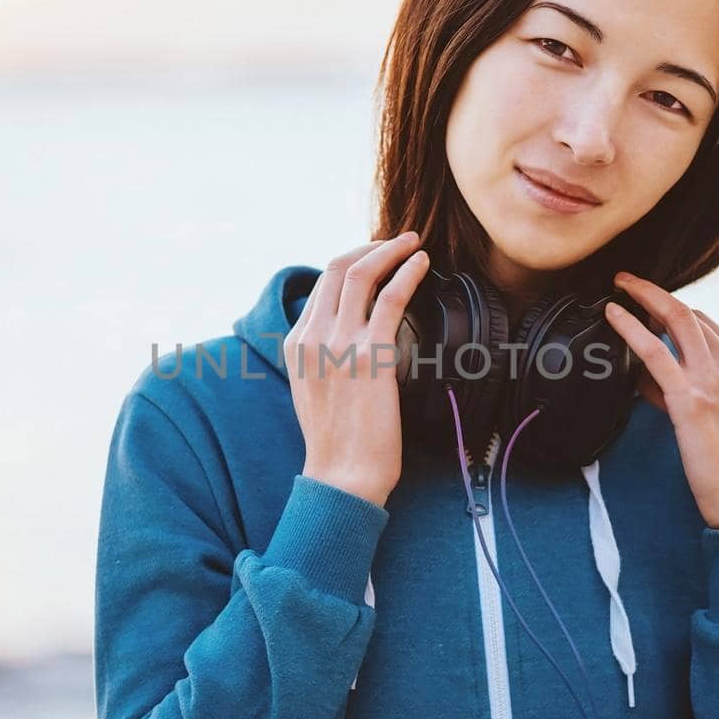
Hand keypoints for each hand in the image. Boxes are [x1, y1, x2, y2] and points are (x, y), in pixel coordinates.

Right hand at [286, 233, 430, 508]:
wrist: (343, 478)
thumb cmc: (339, 444)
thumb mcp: (316, 392)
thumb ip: (325, 359)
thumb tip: (350, 340)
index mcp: (296, 344)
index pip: (321, 285)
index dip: (351, 262)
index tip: (376, 257)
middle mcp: (312, 337)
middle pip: (336, 268)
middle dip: (370, 247)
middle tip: (398, 241)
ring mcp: (338, 344)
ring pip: (360, 274)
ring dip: (390, 250)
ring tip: (413, 243)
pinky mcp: (369, 355)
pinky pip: (390, 298)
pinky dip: (407, 272)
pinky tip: (422, 264)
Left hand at [605, 271, 718, 529]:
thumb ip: (690, 391)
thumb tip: (649, 380)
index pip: (707, 325)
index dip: (672, 314)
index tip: (647, 309)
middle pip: (691, 314)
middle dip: (656, 294)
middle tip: (628, 283)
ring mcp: (716, 378)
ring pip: (676, 319)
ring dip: (644, 295)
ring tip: (619, 285)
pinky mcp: (692, 399)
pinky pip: (655, 351)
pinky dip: (631, 327)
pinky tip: (612, 315)